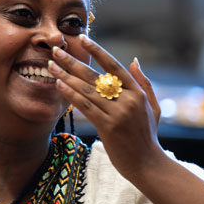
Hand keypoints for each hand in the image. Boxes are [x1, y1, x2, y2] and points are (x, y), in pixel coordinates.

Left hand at [47, 34, 164, 179]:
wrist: (147, 164)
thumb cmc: (147, 136)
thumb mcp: (152, 107)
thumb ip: (144, 82)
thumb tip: (134, 60)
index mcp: (137, 92)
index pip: (114, 65)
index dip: (98, 51)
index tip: (83, 38)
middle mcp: (128, 100)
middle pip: (95, 75)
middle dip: (73, 61)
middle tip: (56, 50)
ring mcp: (118, 113)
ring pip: (87, 90)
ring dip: (66, 76)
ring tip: (51, 66)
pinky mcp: (108, 127)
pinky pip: (86, 107)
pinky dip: (71, 95)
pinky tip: (59, 85)